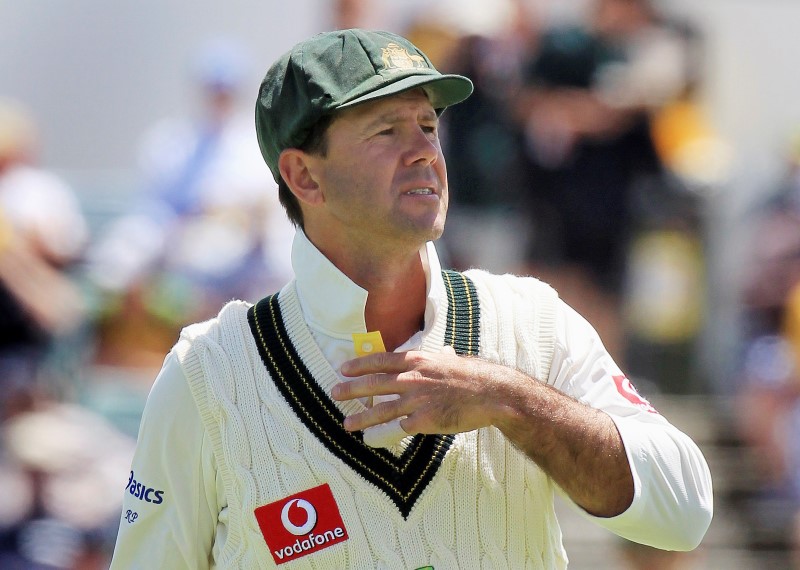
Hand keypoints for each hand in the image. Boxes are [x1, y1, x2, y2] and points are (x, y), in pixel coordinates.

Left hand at [332, 346, 513, 435]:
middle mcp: (412, 378)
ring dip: (360, 417)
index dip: (359, 365)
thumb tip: (443, 353)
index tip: (343, 368)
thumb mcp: (451, 360)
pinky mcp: (423, 421)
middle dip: (351, 389)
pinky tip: (371, 439)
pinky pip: (397, 429)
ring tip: (346, 423)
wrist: (490, 393)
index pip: (380, 360)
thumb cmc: (473, 376)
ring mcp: (416, 400)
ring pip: (380, 410)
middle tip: (335, 392)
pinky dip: (382, 434)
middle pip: (373, 384)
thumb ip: (440, 358)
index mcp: (417, 360)